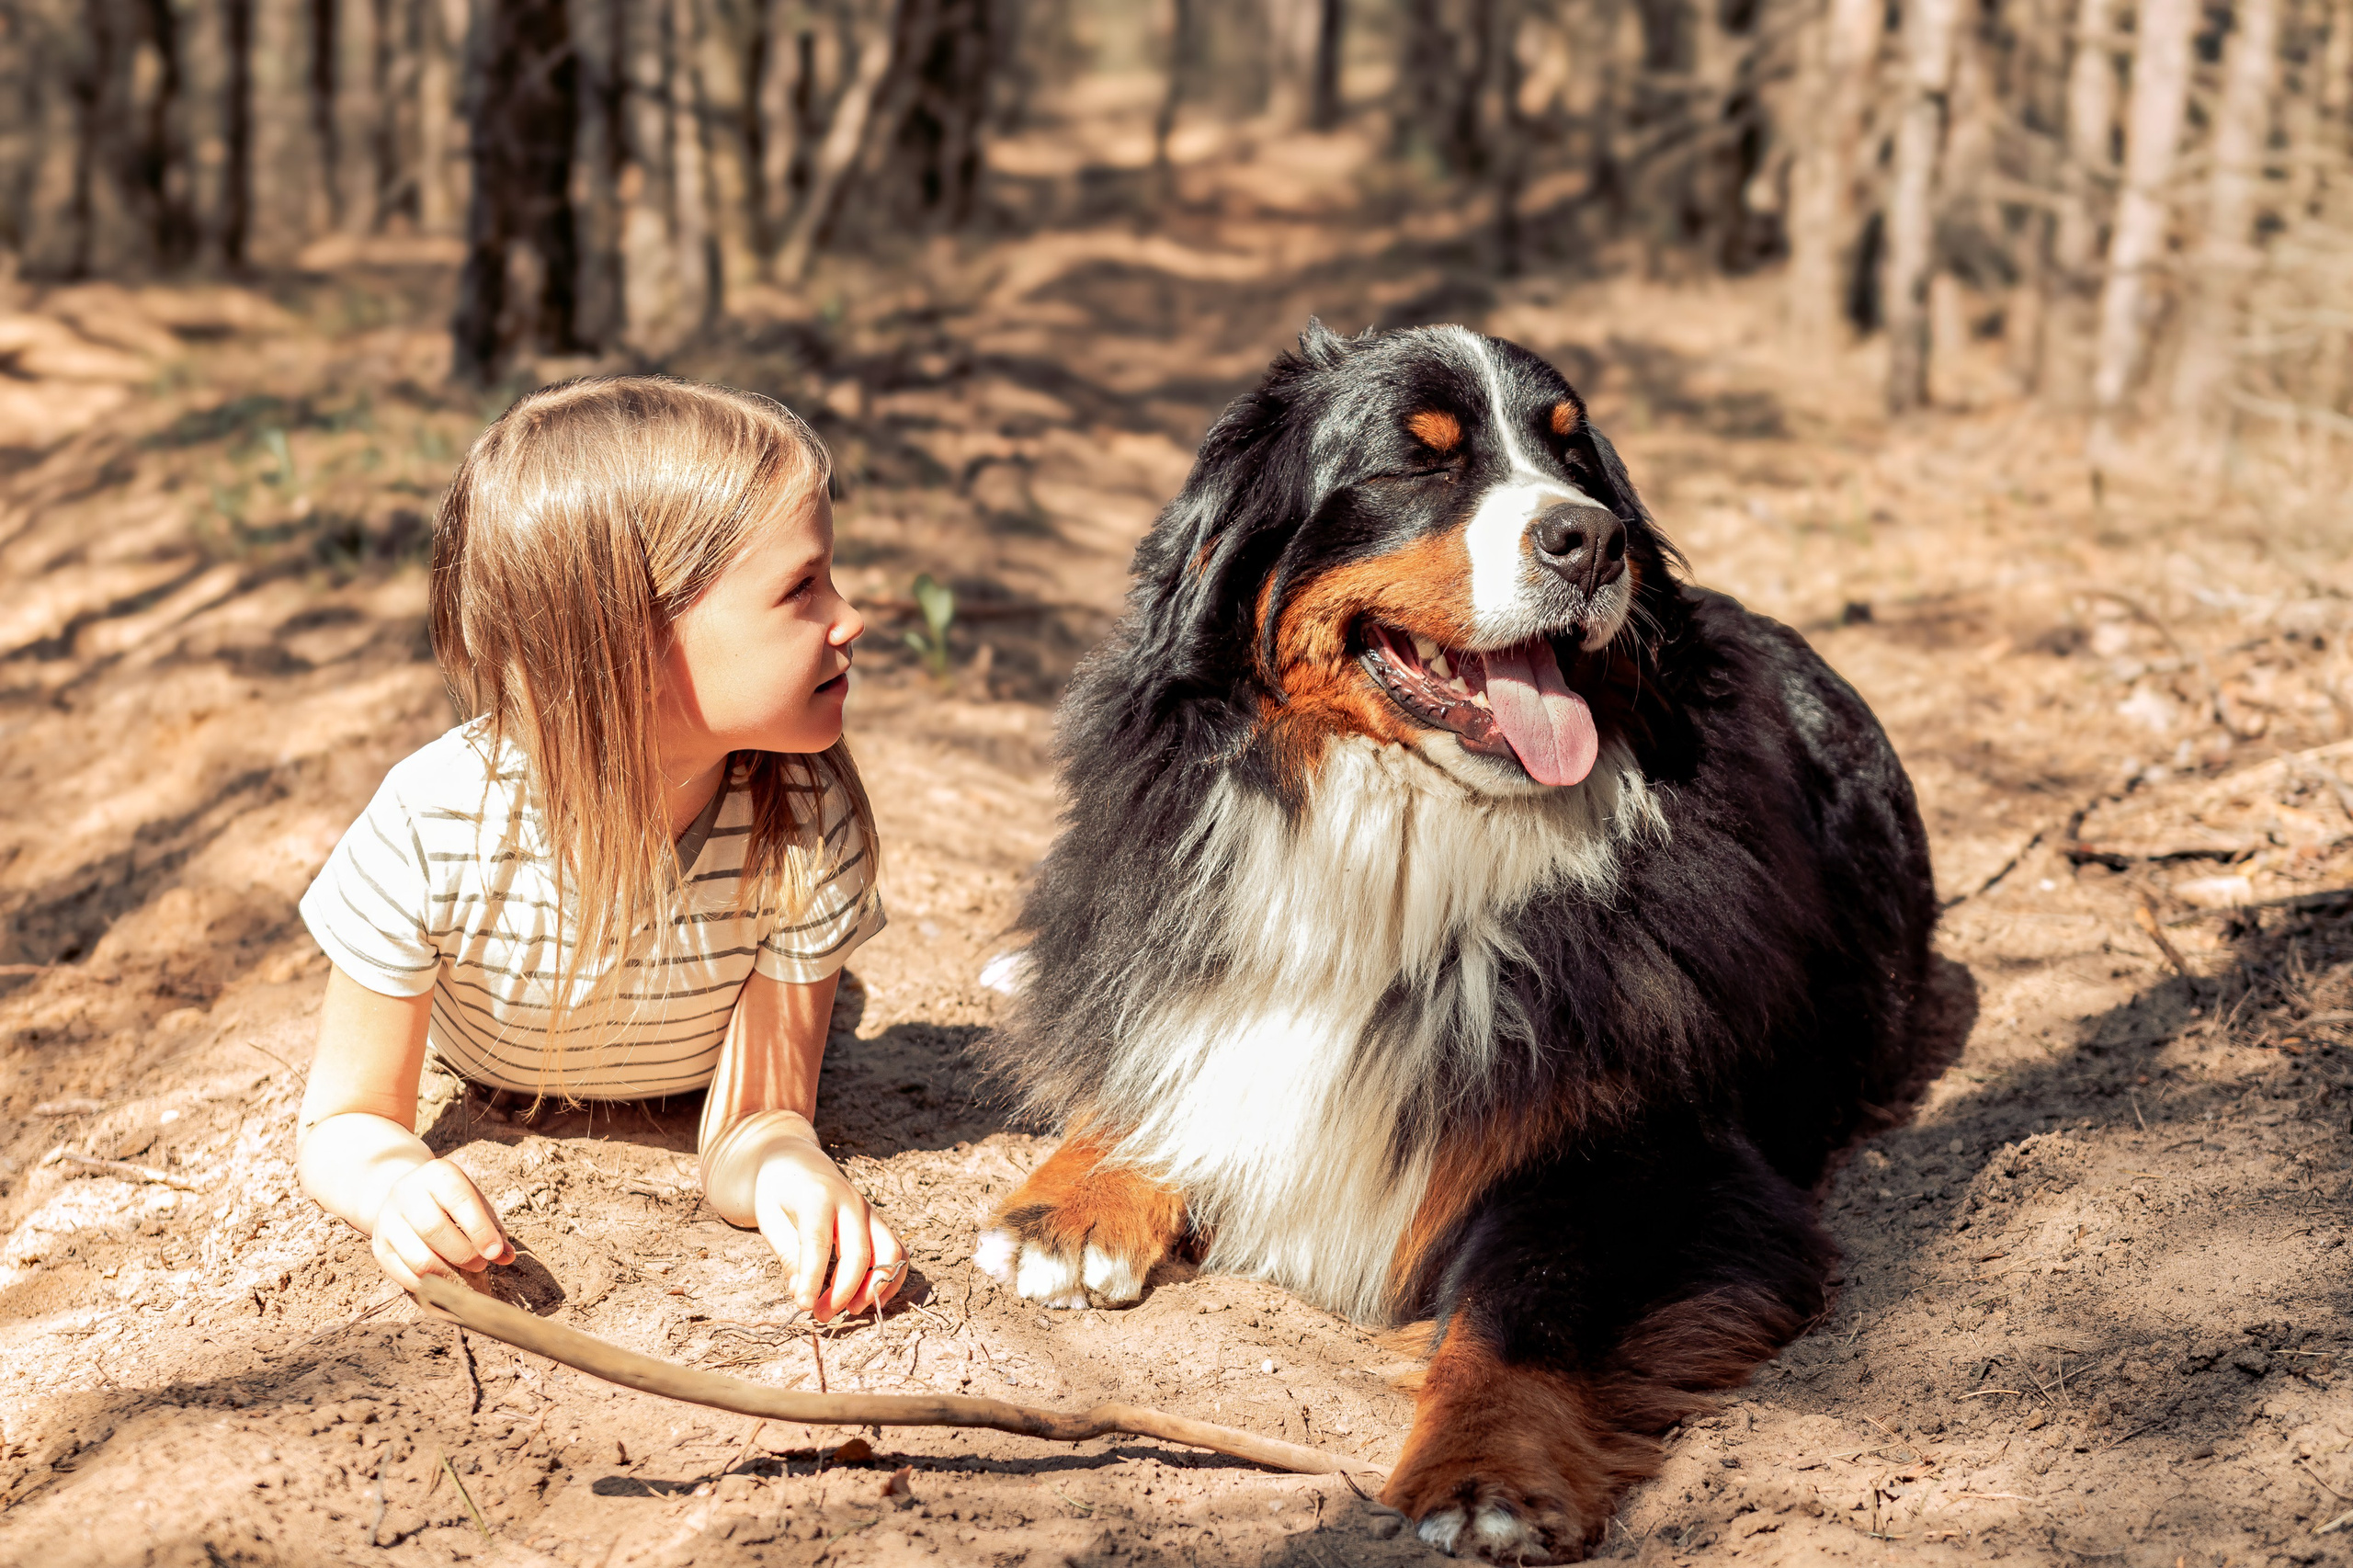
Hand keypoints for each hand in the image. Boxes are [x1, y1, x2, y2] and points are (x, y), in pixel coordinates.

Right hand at [369, 1157, 513, 1294]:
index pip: (459, 1199)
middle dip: (463, 1254)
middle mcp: (407, 1193)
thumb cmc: (449, 1200)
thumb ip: (492, 1227)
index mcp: (437, 1175)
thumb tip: (507, 1257)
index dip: (479, 1230)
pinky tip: (443, 1281)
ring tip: (462, 1274)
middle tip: (480, 1264)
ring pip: (417, 1258)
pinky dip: (428, 1284)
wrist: (403, 1193)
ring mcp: (388, 1219)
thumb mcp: (472, 1201)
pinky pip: (403, 1274)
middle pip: (434, 1230)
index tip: (495, 1252)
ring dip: (446, 1274)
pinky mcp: (378, 1245)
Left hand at [752, 1137, 904, 1321]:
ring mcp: (869, 1211)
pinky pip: (897, 1252)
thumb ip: (789, 1256)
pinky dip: (890, 1278)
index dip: (813, 1278)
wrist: (798, 1162)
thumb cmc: (779, 1193)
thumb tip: (803, 1294)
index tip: (804, 1306)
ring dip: (875, 1287)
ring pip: (889, 1252)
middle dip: (842, 1292)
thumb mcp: (771, 1220)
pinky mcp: (878, 1222)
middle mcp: (850, 1202)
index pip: (819, 1242)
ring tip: (850, 1309)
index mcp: (817, 1197)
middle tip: (820, 1315)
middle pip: (859, 1253)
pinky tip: (869, 1297)